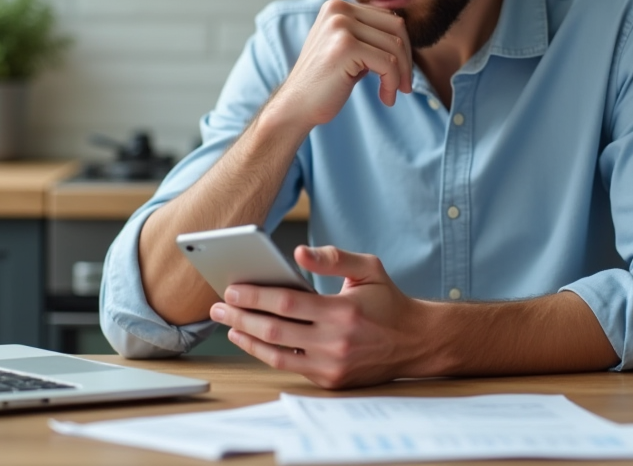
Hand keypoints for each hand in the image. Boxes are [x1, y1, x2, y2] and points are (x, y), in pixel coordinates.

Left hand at [210, 245, 429, 388]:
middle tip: (217, 307)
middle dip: (240, 317)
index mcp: (343, 311)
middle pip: (274, 330)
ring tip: (228, 325)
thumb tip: (299, 251)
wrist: (415, 342)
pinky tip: (252, 339)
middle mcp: (335, 342)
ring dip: (247, 339)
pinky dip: (266, 353)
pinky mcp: (330, 380)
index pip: (287, 303)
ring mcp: (332, 365)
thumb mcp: (369, 269)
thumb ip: (333, 257)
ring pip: (276, 354)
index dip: (255, 296)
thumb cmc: (388, 301)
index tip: (231, 289)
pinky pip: (289, 366)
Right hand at [266, 0, 411, 132]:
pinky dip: (392, 83)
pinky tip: (385, 98)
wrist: (296, 106)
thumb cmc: (326, 82)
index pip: (388, 18)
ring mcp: (340, 26)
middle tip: (405, 85)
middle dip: (406, 59)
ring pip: (395, 46)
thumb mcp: (348, 49)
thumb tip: (405, 31)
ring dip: (401, 75)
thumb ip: (369, 35)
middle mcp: (338, 10)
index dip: (402, 47)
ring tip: (392, 93)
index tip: (401, 73)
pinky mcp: (345, 47)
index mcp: (338, 6)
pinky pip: (388, 63)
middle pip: (396, 27)